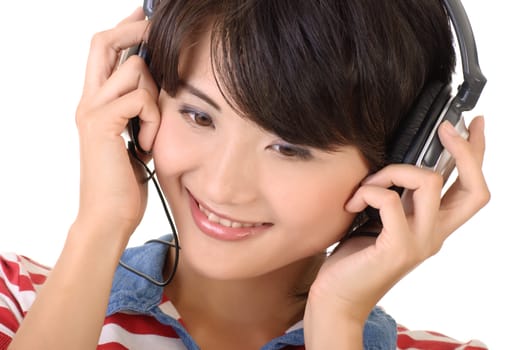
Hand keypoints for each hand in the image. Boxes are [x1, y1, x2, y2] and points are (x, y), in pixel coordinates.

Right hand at [74, 7, 159, 238]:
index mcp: (97, 103)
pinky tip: (149, 143)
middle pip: (104, 41)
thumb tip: (160, 86)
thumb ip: (141, 110)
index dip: (125, 28)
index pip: (105, 50)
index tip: (145, 14)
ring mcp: (92, 110)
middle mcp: (89, 101)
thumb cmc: (126, 182)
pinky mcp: (102, 124)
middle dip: (135, 29)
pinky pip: (141, 98)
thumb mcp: (137, 137)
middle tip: (156, 28)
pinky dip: (154, 119)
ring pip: (133, 67)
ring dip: (155, 97)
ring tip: (152, 131)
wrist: (110, 217)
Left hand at [306, 116, 488, 326]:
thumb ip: (399, 198)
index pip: (472, 190)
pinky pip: (390, 201)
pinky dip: (368, 192)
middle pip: (474, 188)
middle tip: (446, 129)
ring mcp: (420, 243)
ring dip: (391, 171)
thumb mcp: (382, 220)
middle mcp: (435, 235)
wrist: (337, 296)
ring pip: (429, 182)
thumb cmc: (356, 256)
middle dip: (464, 150)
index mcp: (434, 226)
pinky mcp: (397, 248)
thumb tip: (397, 163)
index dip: (477, 155)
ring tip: (366, 186)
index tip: (475, 125)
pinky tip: (352, 204)